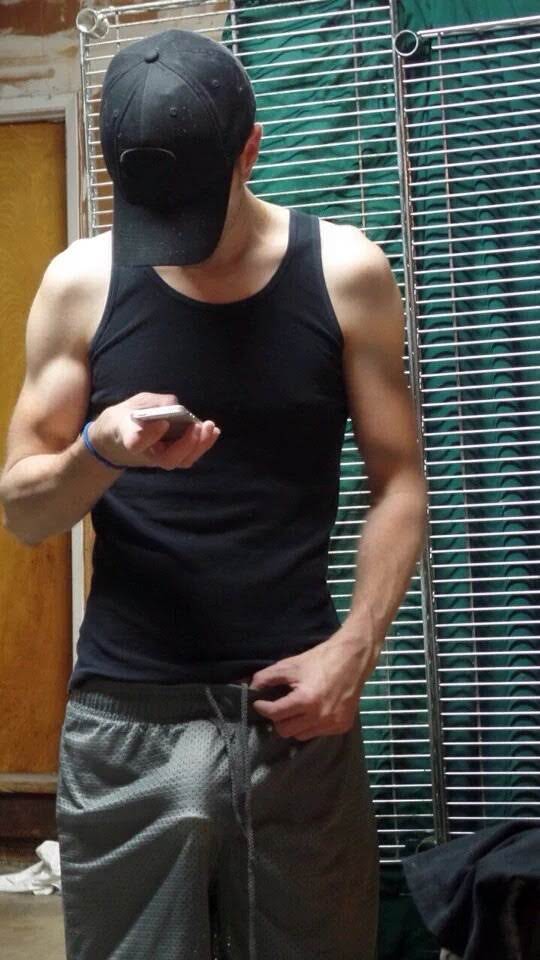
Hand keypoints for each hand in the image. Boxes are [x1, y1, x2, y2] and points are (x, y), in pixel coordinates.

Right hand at [88, 392, 219, 469]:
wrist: (119, 435)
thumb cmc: (128, 417)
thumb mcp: (134, 404)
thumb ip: (153, 403)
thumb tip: (174, 405)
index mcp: (128, 438)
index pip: (136, 443)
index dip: (150, 435)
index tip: (162, 423)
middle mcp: (146, 454)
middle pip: (167, 459)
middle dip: (185, 444)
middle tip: (196, 425)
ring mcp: (161, 459)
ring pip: (181, 461)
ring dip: (199, 445)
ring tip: (209, 426)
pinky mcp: (172, 457)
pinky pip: (189, 457)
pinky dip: (203, 445)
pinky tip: (213, 431)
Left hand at [250, 629, 379, 739]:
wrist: (353, 659)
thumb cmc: (320, 659)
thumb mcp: (291, 665)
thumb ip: (268, 677)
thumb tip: (251, 687)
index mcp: (306, 700)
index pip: (276, 714)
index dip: (263, 708)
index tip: (259, 703)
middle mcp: (319, 716)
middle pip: (285, 731)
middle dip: (277, 719)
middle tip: (278, 707)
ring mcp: (332, 724)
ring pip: (301, 736)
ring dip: (294, 725)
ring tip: (296, 709)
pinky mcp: (342, 727)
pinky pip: (318, 734)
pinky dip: (311, 725)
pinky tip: (313, 711)